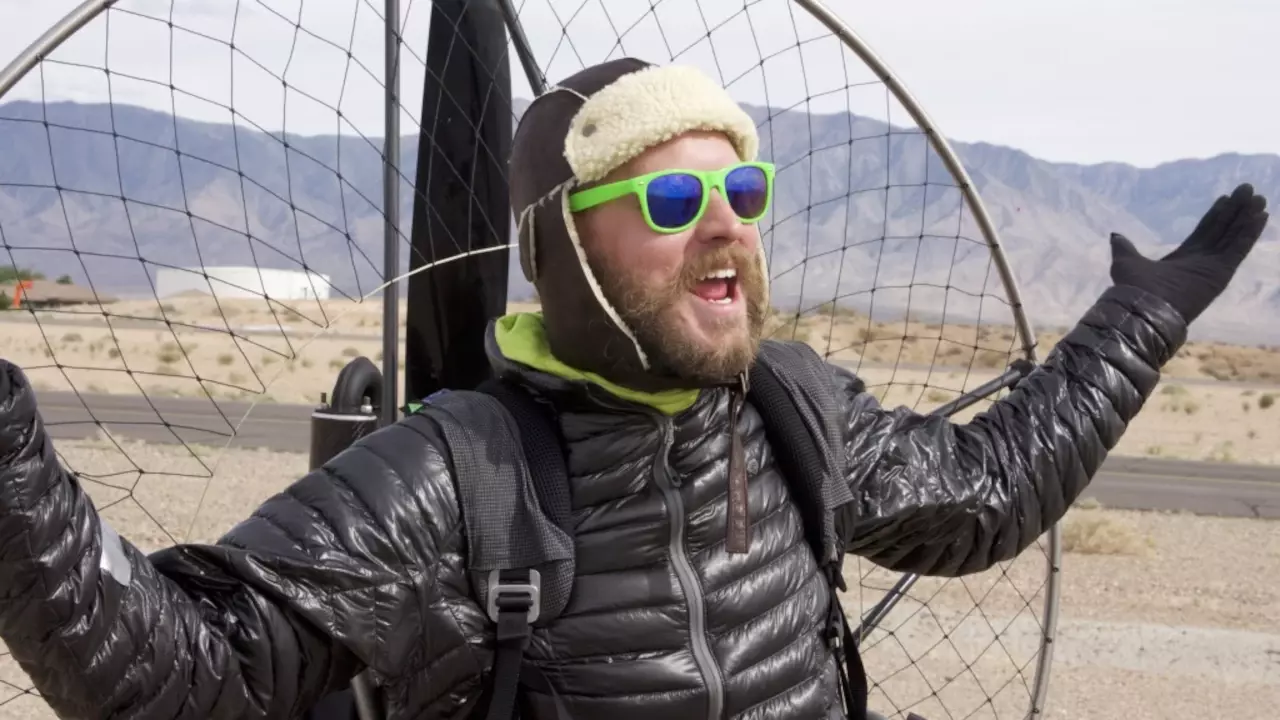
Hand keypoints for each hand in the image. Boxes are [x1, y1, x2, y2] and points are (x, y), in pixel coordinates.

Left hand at [1109, 182, 1268, 323]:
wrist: (1144, 307)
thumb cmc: (1135, 288)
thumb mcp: (1126, 261)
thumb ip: (1125, 247)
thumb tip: (1115, 235)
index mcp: (1182, 257)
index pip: (1205, 230)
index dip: (1216, 214)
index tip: (1226, 197)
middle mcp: (1201, 260)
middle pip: (1223, 229)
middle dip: (1235, 210)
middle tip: (1248, 190)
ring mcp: (1213, 266)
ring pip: (1234, 236)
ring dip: (1246, 217)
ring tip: (1259, 199)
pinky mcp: (1222, 272)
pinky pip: (1239, 248)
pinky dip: (1249, 232)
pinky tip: (1259, 216)